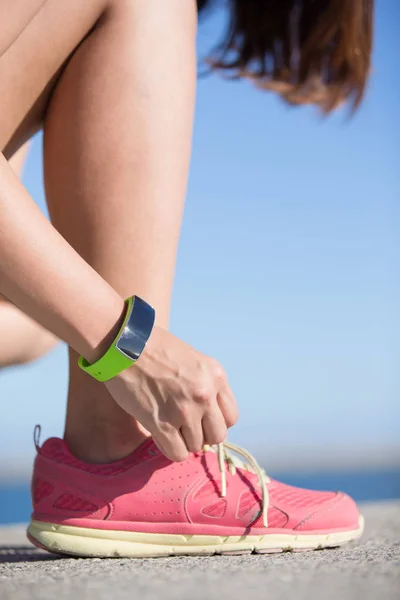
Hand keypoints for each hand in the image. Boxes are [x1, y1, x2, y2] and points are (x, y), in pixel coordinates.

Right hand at [105, 325, 237, 460]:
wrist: (124, 345)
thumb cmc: (155, 348)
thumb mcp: (193, 359)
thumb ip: (205, 384)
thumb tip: (207, 415)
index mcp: (215, 376)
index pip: (231, 417)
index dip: (216, 421)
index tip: (202, 419)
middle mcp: (205, 394)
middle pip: (217, 436)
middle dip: (202, 434)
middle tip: (186, 426)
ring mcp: (184, 411)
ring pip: (196, 446)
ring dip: (183, 440)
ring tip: (169, 426)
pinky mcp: (162, 424)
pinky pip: (177, 453)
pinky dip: (170, 449)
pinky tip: (161, 435)